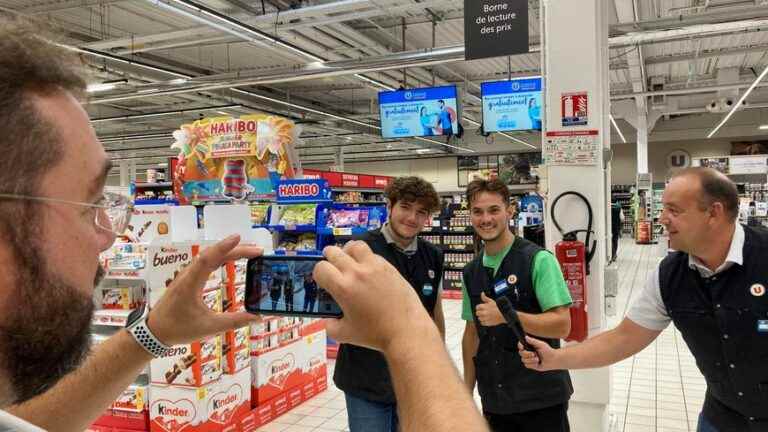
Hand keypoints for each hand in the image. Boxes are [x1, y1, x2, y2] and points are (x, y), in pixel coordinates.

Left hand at [147, 235, 262, 345]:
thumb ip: (234, 321)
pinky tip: (228, 259)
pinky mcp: (187, 279)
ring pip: (209, 257)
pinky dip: (219, 258)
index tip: (238, 238)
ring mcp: (187, 276)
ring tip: (247, 252)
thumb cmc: (178, 329)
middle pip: (212, 255)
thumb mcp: (208, 327)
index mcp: (190, 284)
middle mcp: (188, 275)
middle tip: (257, 251)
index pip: (208, 259)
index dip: (224, 247)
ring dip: (228, 252)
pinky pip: (205, 263)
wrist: (154, 332)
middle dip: (235, 250)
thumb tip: (257, 317)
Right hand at [313, 241, 435, 352]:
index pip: (321, 268)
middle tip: (331, 266)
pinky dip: (366, 258)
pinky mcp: (388, 267)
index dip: (318, 274)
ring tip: (348, 260)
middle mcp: (357, 273)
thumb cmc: (377, 333)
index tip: (323, 280)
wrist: (406, 330)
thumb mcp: (345, 334)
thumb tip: (326, 320)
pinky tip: (367, 269)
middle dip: (328, 258)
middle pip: (334, 252)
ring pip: (355, 245)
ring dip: (347, 251)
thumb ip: (329, 326)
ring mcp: (374, 267)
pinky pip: (372, 254)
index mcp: (343, 288)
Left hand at [475, 292, 505, 326]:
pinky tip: (487, 319)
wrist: (504, 314)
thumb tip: (482, 293)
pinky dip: (484, 322)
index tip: (482, 308)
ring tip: (486, 316)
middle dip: (480, 312)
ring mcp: (485, 318)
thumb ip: (485, 298)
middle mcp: (484, 313)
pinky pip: (482, 323)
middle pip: (477, 313)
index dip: (479, 307)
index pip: (477, 307)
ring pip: (479, 318)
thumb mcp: (491, 301)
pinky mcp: (487, 323)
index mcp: (484, 307)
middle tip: (484, 312)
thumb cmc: (498, 307)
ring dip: (482, 317)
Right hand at [518, 336, 558, 371]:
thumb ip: (533, 341)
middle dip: (527, 354)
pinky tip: (538, 363)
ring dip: (531, 360)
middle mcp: (528, 352)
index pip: (520, 345)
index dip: (520, 346)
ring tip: (538, 359)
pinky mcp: (531, 365)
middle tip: (534, 354)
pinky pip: (527, 365)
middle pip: (521, 353)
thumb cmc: (548, 351)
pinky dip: (533, 364)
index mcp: (530, 346)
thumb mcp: (541, 344)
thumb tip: (526, 337)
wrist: (553, 360)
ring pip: (524, 360)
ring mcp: (529, 359)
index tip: (522, 347)